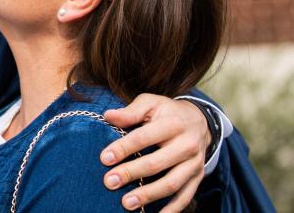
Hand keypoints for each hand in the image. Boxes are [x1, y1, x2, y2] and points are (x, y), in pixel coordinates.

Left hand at [100, 93, 210, 211]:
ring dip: (148, 195)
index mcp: (173, 123)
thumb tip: (108, 116)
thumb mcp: (151, 103)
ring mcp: (194, 163)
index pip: (144, 137)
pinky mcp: (198, 177)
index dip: (124, 148)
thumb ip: (131, 111)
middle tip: (109, 182)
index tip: (104, 158)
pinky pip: (185, 196)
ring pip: (171, 183)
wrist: (200, 121)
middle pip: (156, 163)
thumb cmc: (167, 112)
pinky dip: (172, 209)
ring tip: (126, 203)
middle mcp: (187, 144)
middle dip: (131, 174)